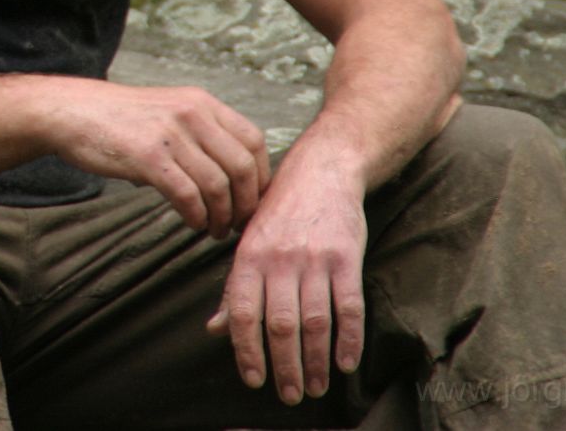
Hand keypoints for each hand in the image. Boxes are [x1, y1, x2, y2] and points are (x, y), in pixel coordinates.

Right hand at [49, 82, 270, 236]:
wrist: (72, 112)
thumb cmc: (120, 120)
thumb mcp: (169, 111)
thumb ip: (201, 135)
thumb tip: (233, 180)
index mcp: (202, 102)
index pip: (254, 141)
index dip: (261, 177)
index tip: (253, 200)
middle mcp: (192, 113)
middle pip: (243, 166)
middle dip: (247, 203)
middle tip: (238, 224)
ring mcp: (171, 134)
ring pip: (218, 185)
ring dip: (222, 216)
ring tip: (214, 229)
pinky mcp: (149, 156)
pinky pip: (188, 195)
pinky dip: (197, 215)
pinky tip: (193, 222)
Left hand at [208, 160, 367, 405]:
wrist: (322, 170)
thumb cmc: (280, 212)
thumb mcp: (248, 242)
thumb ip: (235, 288)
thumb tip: (216, 329)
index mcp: (248, 256)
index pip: (243, 313)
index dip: (246, 351)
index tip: (253, 380)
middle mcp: (279, 259)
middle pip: (280, 325)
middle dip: (284, 366)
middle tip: (289, 395)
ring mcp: (314, 258)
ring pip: (314, 322)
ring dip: (315, 361)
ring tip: (315, 388)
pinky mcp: (346, 257)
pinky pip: (349, 306)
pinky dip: (349, 339)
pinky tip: (345, 364)